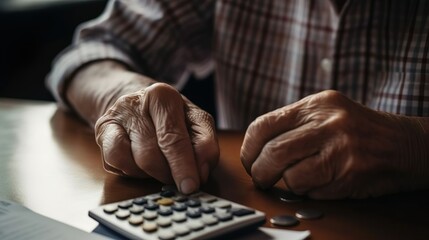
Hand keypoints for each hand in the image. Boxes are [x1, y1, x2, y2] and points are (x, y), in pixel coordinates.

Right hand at [94, 83, 218, 193]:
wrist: (139, 103)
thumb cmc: (172, 117)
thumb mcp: (195, 122)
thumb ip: (205, 144)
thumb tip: (201, 171)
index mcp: (163, 96)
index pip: (174, 137)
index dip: (184, 166)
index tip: (191, 186)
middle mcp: (136, 102)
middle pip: (153, 153)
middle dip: (169, 173)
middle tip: (180, 183)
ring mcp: (116, 116)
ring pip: (135, 160)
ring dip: (153, 173)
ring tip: (162, 168)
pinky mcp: (102, 130)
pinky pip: (116, 161)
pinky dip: (132, 170)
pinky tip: (142, 166)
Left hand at [241, 90, 427, 198]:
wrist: (403, 143)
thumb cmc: (357, 130)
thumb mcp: (326, 113)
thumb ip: (293, 124)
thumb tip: (256, 147)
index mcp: (316, 105)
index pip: (263, 125)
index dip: (248, 149)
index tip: (250, 160)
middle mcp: (327, 123)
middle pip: (272, 153)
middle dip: (260, 172)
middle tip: (262, 178)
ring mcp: (341, 148)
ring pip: (290, 176)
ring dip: (286, 184)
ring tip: (295, 180)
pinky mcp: (350, 173)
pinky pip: (312, 190)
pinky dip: (308, 192)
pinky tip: (320, 183)